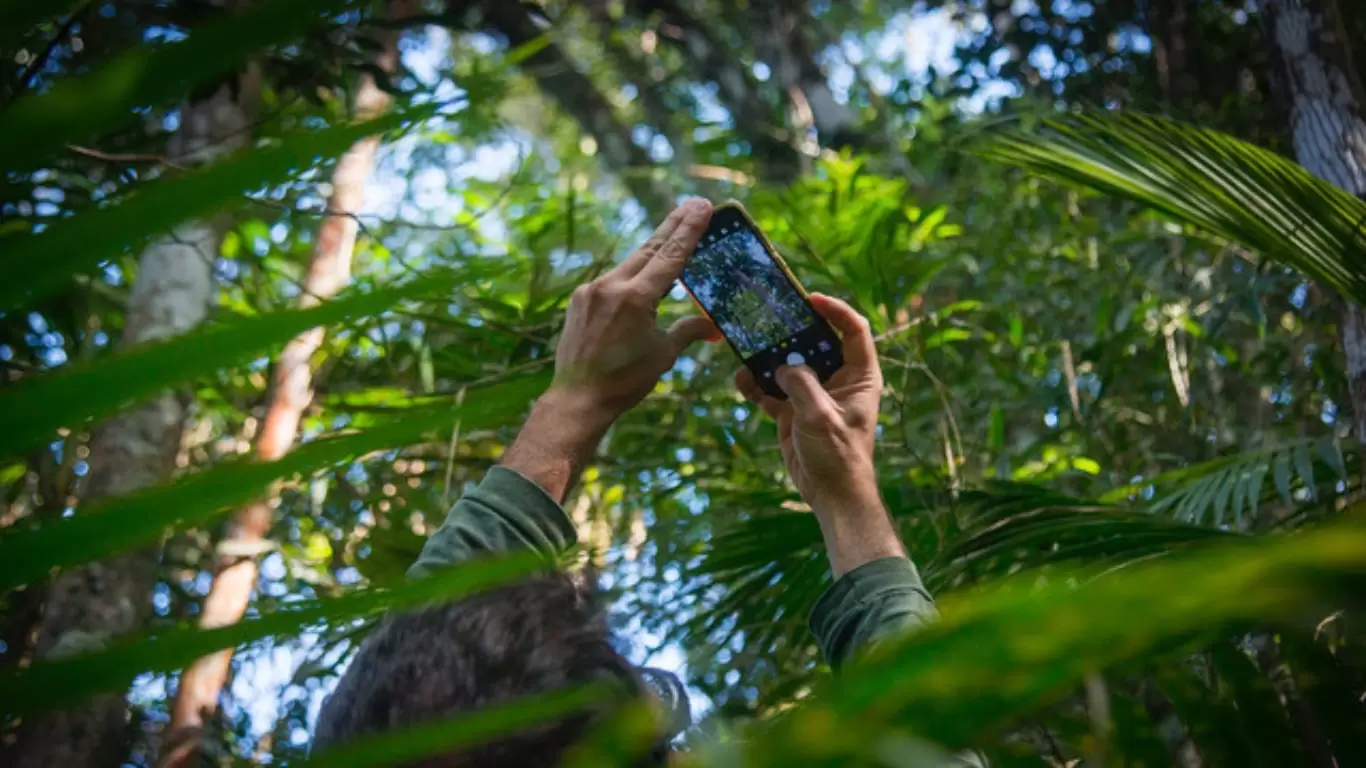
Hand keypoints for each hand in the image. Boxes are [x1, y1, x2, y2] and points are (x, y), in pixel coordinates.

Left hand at [503, 198, 718, 501]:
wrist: (578, 398)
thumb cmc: (625, 381)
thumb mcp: (663, 355)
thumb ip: (688, 331)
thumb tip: (715, 328)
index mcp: (636, 298)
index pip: (670, 256)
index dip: (689, 230)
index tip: (702, 207)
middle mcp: (611, 286)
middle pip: (649, 249)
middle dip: (672, 226)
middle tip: (692, 204)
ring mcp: (591, 290)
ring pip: (629, 263)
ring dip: (652, 252)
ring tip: (672, 233)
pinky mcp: (580, 299)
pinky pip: (611, 280)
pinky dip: (630, 275)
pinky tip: (642, 274)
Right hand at [736, 294, 902, 574]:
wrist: (830, 494)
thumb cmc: (838, 455)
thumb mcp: (821, 416)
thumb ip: (802, 384)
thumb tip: (782, 366)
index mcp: (859, 376)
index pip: (854, 331)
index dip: (835, 310)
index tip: (810, 299)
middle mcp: (837, 380)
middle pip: (815, 342)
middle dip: (791, 329)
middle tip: (769, 316)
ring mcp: (813, 394)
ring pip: (789, 364)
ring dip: (768, 357)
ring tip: (748, 345)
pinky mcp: (792, 410)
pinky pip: (771, 390)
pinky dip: (756, 384)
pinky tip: (741, 379)